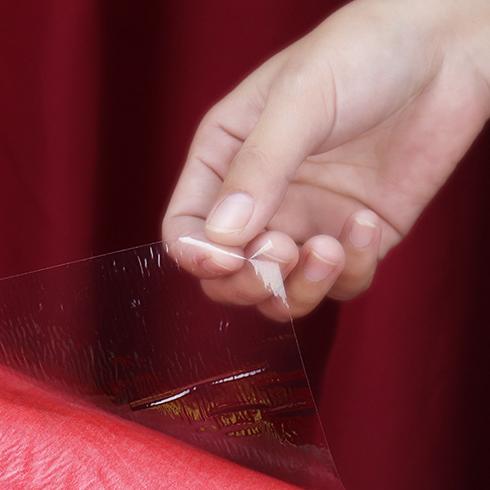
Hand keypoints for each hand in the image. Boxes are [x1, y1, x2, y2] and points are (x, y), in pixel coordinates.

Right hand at [163, 0, 489, 319]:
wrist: (447, 48)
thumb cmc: (363, 52)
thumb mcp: (299, 100)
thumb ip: (259, 167)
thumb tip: (221, 237)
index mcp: (224, 161)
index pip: (186, 229)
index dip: (197, 255)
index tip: (226, 258)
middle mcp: (259, 201)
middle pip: (226, 277)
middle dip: (248, 280)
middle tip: (280, 252)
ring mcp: (305, 224)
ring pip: (279, 296)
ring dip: (298, 289)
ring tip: (328, 248)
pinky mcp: (353, 242)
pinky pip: (340, 287)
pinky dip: (350, 272)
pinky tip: (367, 223)